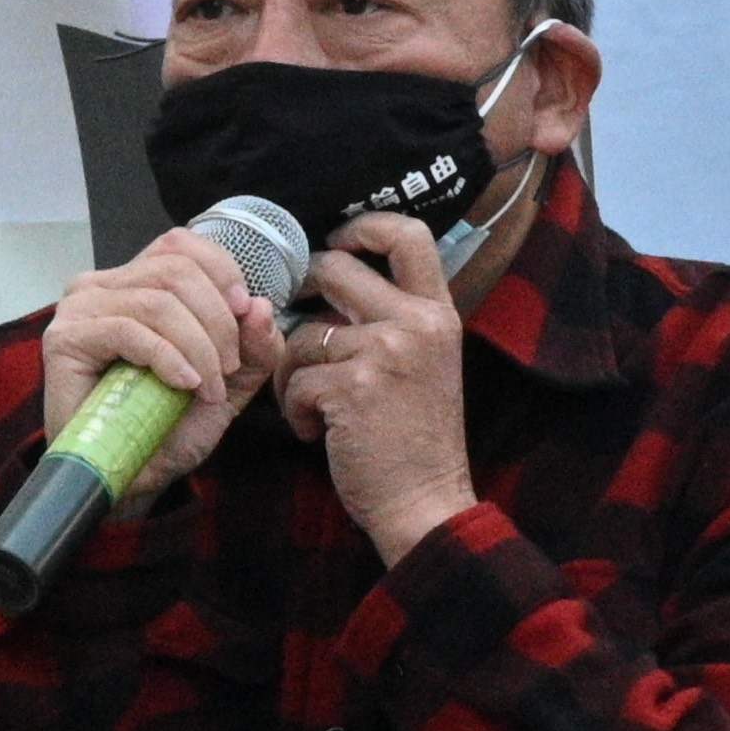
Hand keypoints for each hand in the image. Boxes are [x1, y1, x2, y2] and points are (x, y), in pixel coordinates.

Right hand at [37, 228, 285, 505]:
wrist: (129, 478)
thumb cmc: (167, 427)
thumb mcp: (229, 382)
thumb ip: (254, 345)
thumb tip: (259, 306)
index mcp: (136, 282)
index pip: (181, 244)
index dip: (222, 272)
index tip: (244, 316)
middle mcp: (102, 285)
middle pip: (176, 270)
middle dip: (218, 321)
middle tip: (229, 369)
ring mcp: (79, 309)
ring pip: (158, 301)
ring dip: (199, 346)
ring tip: (208, 387)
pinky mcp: (66, 339)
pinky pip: (129, 330)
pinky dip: (169, 357)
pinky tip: (184, 384)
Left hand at [275, 211, 477, 561]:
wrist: (424, 502)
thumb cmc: (413, 439)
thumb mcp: (423, 365)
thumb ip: (393, 320)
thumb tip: (329, 280)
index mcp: (438, 313)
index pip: (408, 234)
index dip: (362, 227)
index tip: (335, 245)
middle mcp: (417, 323)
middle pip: (332, 269)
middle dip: (298, 298)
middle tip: (295, 333)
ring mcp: (386, 352)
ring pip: (301, 335)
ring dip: (291, 373)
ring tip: (312, 408)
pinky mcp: (352, 387)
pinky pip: (293, 381)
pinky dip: (295, 411)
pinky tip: (316, 434)